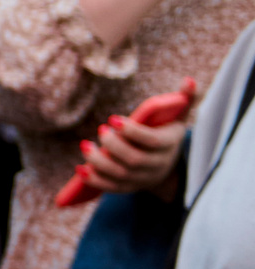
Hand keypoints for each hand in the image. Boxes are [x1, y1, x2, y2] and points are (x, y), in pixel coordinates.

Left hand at [79, 90, 193, 195]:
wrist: (168, 163)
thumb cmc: (167, 130)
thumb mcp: (178, 115)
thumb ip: (185, 98)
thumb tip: (188, 80)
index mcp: (169, 144)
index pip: (152, 141)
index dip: (132, 131)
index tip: (112, 118)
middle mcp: (158, 165)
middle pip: (134, 159)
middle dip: (113, 145)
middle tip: (101, 129)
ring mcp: (143, 178)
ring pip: (121, 175)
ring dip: (100, 162)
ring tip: (85, 145)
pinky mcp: (129, 187)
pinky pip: (112, 188)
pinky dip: (95, 181)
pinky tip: (81, 169)